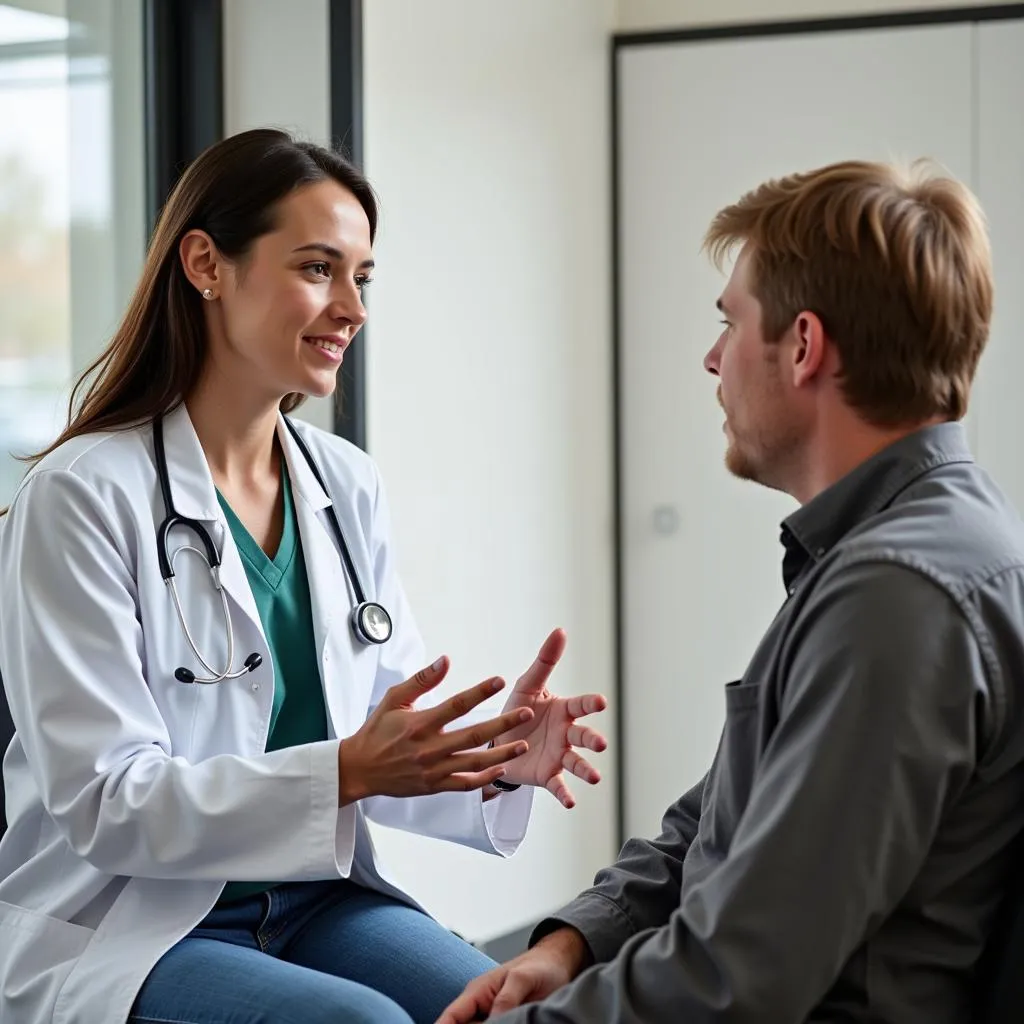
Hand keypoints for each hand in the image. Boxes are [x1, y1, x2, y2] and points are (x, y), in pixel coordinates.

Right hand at [338, 658, 534, 803]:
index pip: (456, 705)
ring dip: (501, 754)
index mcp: (419, 724)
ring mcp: (433, 770)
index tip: (499, 681)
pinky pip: (464, 785)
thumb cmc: (376, 731)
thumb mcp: (394, 699)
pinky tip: (501, 770)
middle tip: (525, 713)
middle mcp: (429, 748)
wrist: (359, 769)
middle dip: (502, 724)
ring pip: (474, 763)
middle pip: (473, 735)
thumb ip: (422, 680)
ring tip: (523, 744)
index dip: (480, 692)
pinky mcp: (434, 786)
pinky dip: (484, 779)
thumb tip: (445, 661)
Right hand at [436, 927, 591, 1022]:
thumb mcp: (523, 979)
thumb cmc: (539, 966)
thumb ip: (507, 998)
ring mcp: (492, 1017)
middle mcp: (481, 1006)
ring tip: (509, 1023)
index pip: (451, 1016)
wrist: (557, 966)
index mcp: (478, 991)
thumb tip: (493, 1020)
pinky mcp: (505, 1023)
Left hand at [495, 629, 607, 807]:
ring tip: (595, 777)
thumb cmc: (518, 708)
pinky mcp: (548, 774)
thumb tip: (560, 630)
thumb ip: (545, 661)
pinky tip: (571, 802)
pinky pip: (559, 785)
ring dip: (587, 769)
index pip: (580, 705)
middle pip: (583, 736)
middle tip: (600, 744)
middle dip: (592, 739)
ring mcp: (559, 755)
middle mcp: (566, 733)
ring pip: (577, 762)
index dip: (590, 703)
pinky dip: (565, 794)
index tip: (600, 702)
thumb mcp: (527, 684)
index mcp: (563, 710)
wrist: (497, 740)